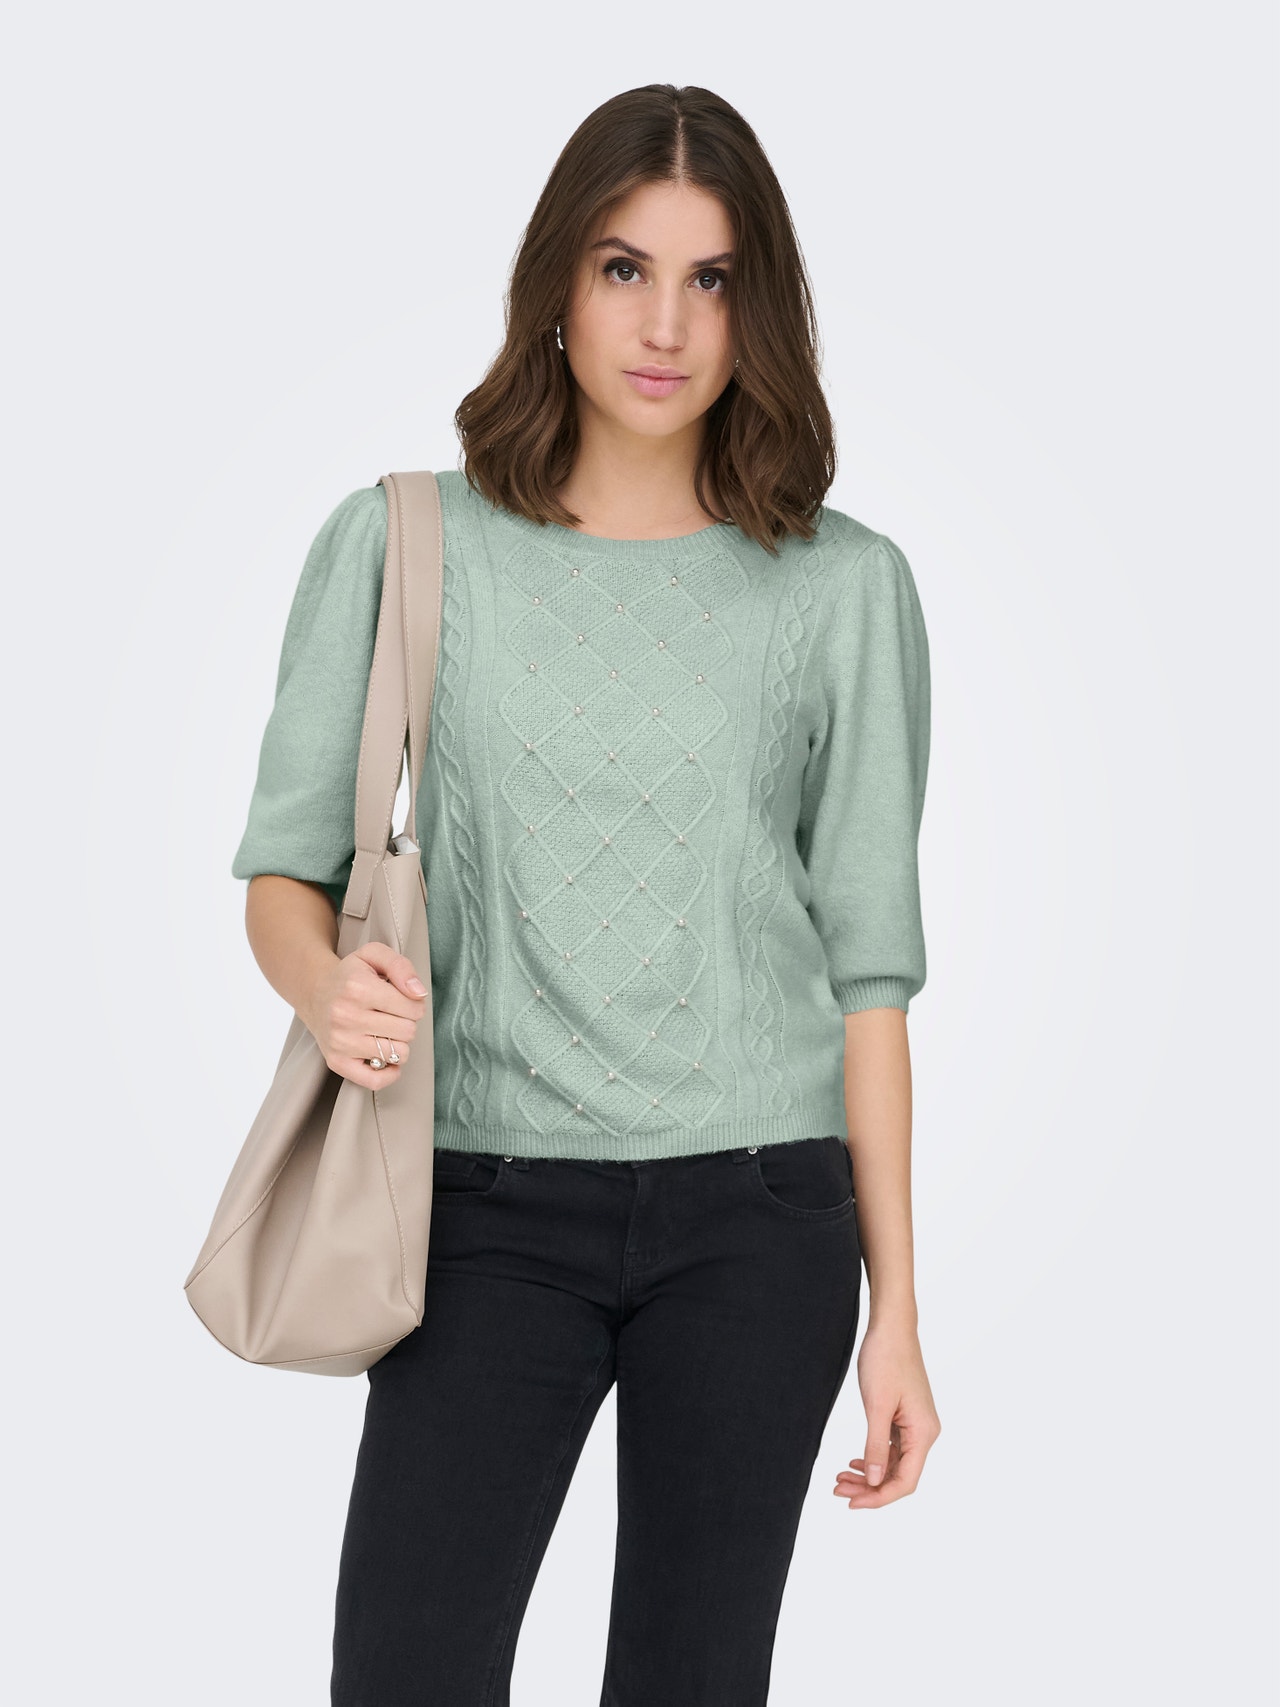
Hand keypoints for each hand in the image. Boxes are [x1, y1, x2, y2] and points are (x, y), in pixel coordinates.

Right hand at [299, 940, 427, 1090]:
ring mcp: (340, 1042)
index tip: (402, 999)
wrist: (315, 992)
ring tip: (385, 1030)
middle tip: (391, 1014)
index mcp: (358, 987)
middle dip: (406, 1022)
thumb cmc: (351, 975)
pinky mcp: (336, 1062)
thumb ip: (401, 966)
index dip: (415, 1003)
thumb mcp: (374, 954)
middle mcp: (346, 1016)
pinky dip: (389, 1073)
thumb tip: (419, 994)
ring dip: (399, 1043)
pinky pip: (374, 1080)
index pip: (413, 1007)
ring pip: (397, 1053)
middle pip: (408, 1031)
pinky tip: (387, 1057)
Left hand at [833, 1319, 940, 1508]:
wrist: (891, 1327)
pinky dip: (872, 1457)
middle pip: (899, 1476)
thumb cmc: (886, 1360)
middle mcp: (924, 1433)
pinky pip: (891, 1448)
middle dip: (869, 1488)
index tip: (852, 1503)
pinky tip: (854, 1462)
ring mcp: (915, 1425)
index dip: (879, 1497)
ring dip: (868, 1474)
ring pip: (893, 1463)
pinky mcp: (905, 1417)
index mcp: (924, 1433)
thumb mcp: (877, 1406)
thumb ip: (875, 1446)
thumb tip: (874, 1482)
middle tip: (838, 1490)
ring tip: (840, 1478)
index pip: (905, 1481)